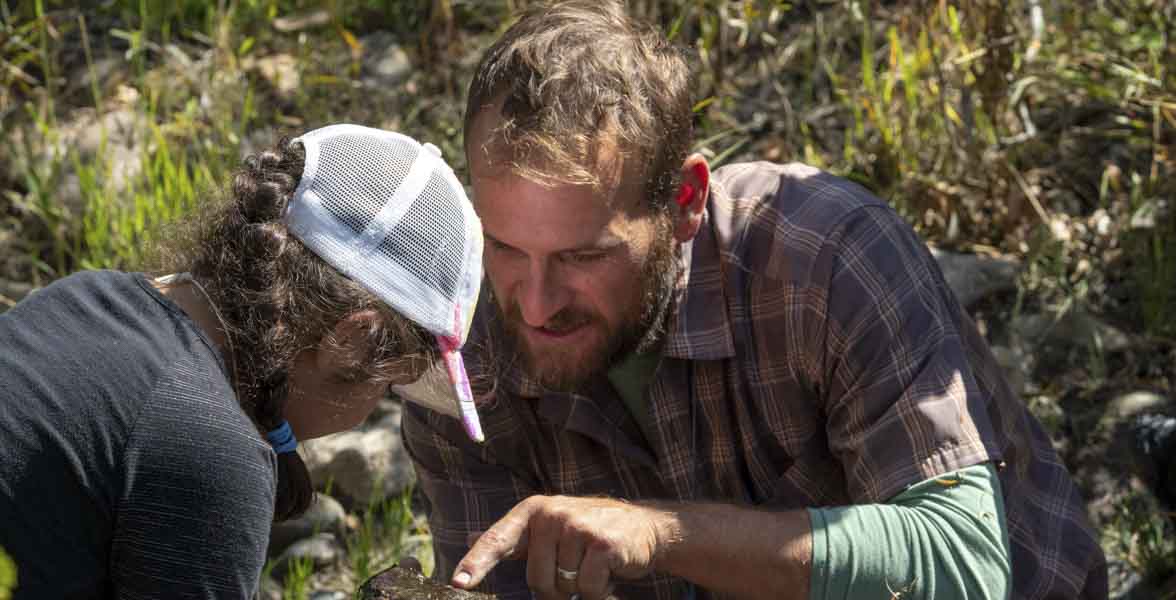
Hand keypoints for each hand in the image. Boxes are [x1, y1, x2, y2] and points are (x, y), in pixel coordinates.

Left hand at [450, 495, 674, 599]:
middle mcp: (551, 514)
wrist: (642, 526)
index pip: (497, 540)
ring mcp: (578, 527)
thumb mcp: (549, 529)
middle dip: (555, 587)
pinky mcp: (602, 544)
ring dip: (579, 588)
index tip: (459, 582)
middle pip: (535, 579)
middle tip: (574, 569)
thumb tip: (471, 541)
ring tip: (593, 566)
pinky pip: (588, 588)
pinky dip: (599, 591)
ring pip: (563, 587)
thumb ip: (515, 540)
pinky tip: (608, 572)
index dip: (476, 563)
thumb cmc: (588, 533)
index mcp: (532, 511)